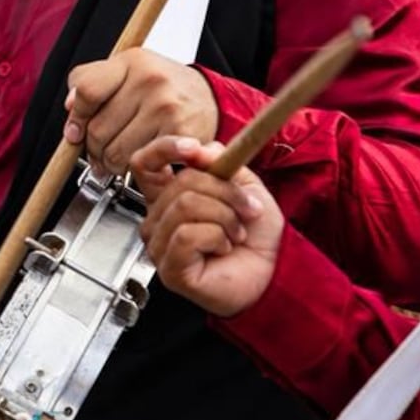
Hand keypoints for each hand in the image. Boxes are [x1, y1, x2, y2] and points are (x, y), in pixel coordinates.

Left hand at [65, 49, 218, 175]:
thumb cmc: (162, 86)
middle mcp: (150, 81)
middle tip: (100, 150)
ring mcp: (166, 108)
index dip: (75, 118)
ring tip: (118, 157)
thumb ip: (91, 82)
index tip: (74, 132)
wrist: (209, 97)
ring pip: (115, 152)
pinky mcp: (180, 135)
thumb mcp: (126, 70)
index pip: (87, 91)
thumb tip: (69, 107)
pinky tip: (138, 159)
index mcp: (132, 61)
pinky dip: (133, 169)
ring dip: (110, 163)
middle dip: (93, 148)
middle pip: (97, 130)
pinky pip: (139, 163)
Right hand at [132, 135, 282, 316]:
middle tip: (247, 209)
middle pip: (181, 182)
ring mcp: (159, 244)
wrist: (274, 270)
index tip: (193, 148)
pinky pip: (186, 235)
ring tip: (236, 233)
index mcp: (170, 195)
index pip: (145, 163)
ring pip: (185, 206)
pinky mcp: (168, 267)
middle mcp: (158, 218)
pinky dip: (217, 237)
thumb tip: (199, 149)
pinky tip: (223, 248)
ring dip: (225, 217)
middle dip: (225, 192)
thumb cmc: (257, 234)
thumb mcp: (245, 184)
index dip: (164, 149)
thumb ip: (220, 161)